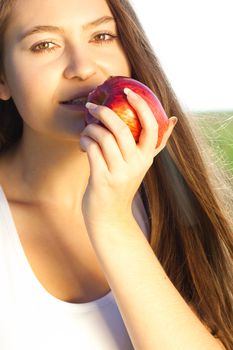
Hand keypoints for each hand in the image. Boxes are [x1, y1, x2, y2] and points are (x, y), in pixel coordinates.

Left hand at [80, 89, 176, 235]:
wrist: (110, 217)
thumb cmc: (123, 185)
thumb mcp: (142, 165)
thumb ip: (155, 144)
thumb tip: (173, 119)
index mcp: (147, 158)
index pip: (152, 127)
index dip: (141, 105)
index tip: (128, 90)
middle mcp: (137, 164)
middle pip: (122, 128)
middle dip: (104, 112)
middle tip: (91, 106)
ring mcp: (119, 173)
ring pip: (103, 137)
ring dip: (90, 129)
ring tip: (86, 132)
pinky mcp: (102, 179)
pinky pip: (92, 149)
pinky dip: (84, 141)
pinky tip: (82, 144)